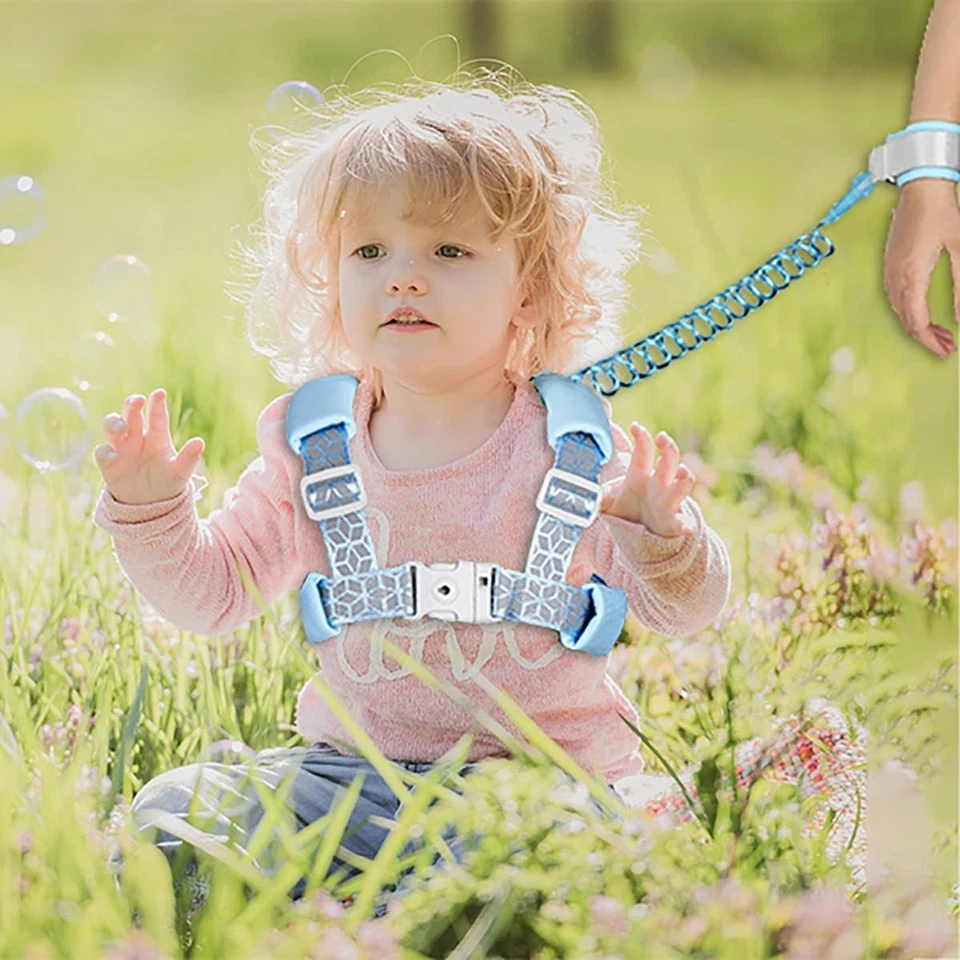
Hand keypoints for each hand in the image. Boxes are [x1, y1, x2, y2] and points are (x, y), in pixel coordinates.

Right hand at [93, 388, 204, 504]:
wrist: (149, 505)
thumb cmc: (167, 483)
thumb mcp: (180, 472)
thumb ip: (188, 457)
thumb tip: (200, 442)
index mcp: (157, 436)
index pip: (156, 416)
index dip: (157, 404)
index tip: (160, 393)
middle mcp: (137, 437)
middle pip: (131, 414)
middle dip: (132, 405)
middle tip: (137, 400)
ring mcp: (121, 448)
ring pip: (112, 427)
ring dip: (114, 423)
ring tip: (123, 427)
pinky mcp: (108, 462)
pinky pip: (102, 451)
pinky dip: (105, 451)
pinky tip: (113, 454)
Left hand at [599, 423, 696, 537]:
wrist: (640, 532)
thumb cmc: (626, 508)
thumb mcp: (607, 499)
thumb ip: (596, 494)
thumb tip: (579, 493)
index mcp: (640, 474)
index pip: (643, 450)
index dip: (641, 437)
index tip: (635, 426)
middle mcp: (658, 483)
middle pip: (669, 460)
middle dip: (668, 447)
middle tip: (662, 437)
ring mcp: (668, 501)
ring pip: (682, 485)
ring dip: (684, 478)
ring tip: (682, 472)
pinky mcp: (673, 522)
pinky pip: (682, 523)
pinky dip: (686, 526)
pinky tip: (687, 529)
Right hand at [882, 178, 959, 358]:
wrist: (921, 187)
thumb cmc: (942, 212)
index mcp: (912, 275)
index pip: (917, 321)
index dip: (931, 341)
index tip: (946, 352)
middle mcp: (895, 277)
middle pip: (906, 321)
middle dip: (926, 338)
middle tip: (947, 347)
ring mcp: (889, 271)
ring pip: (899, 312)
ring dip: (918, 326)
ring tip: (940, 334)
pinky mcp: (889, 265)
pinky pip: (895, 299)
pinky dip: (909, 312)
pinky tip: (923, 314)